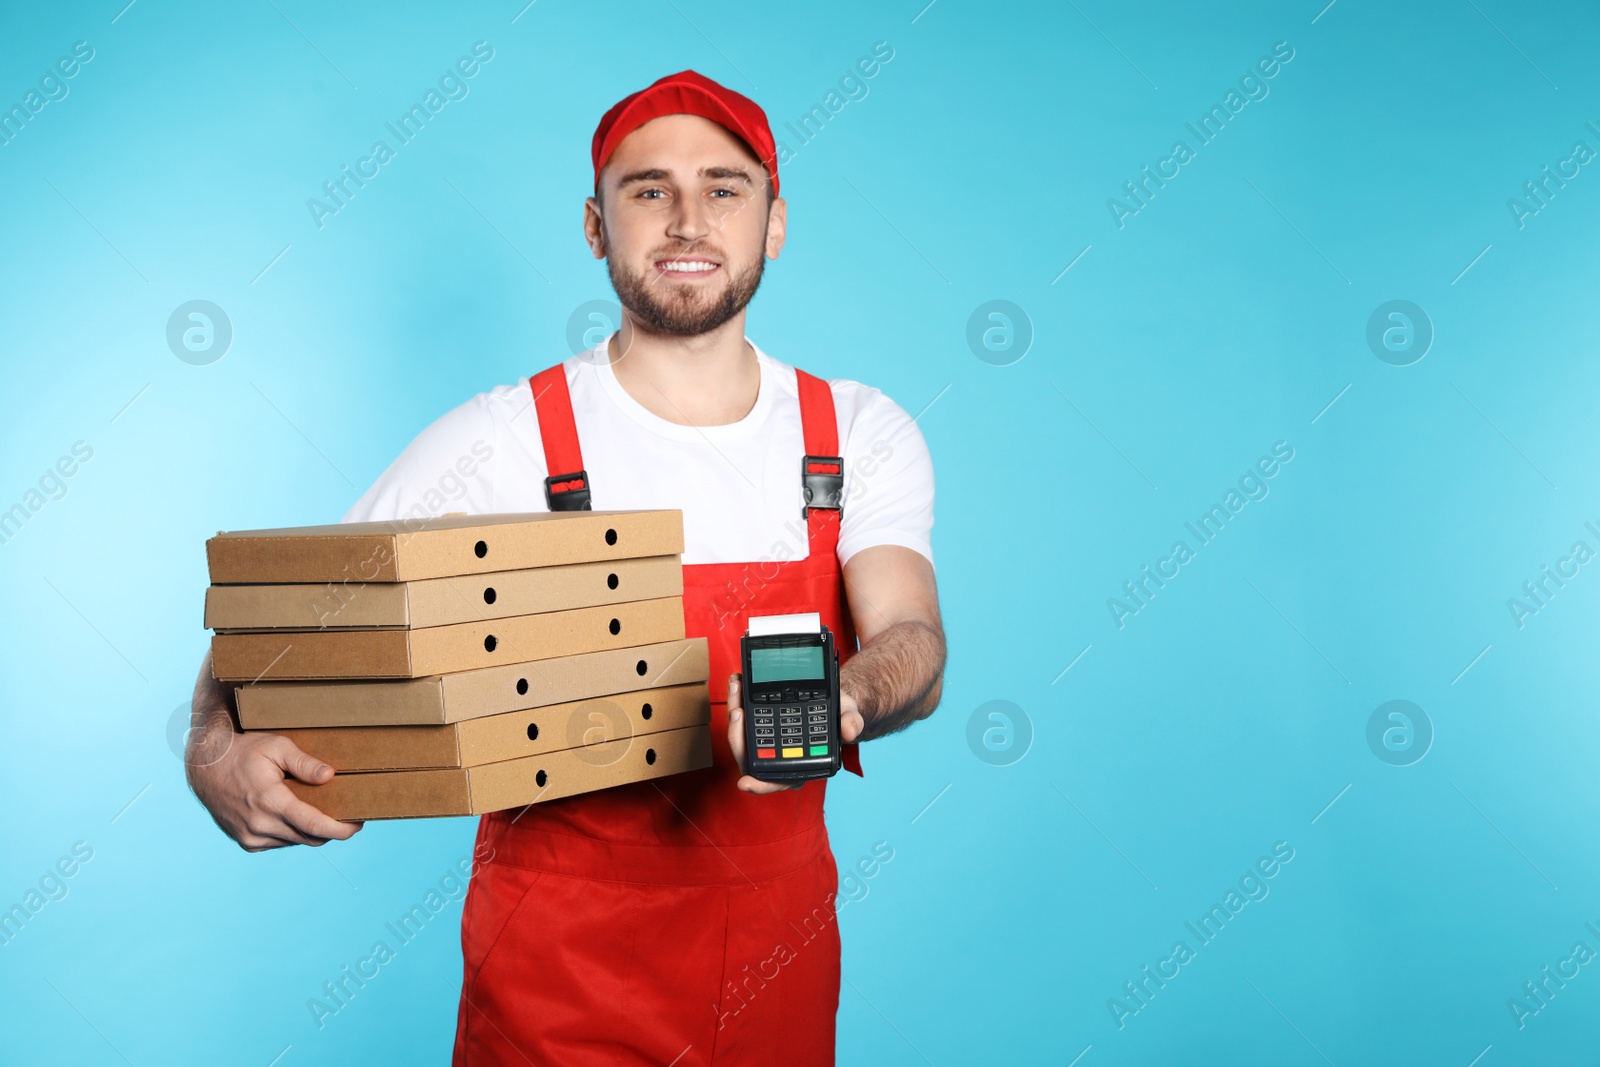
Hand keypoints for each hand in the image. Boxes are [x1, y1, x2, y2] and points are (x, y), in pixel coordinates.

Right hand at [187, 725, 362, 850]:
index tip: (358, 825)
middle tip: (347, 815)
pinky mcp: (246, 842)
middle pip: (310, 837)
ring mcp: (251, 837)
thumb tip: (330, 777)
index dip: (340, 829)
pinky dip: (292, 832)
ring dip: (310, 830)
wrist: (206, 767)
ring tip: (319, 810)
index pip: (314, 825)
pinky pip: (280, 842)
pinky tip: (293, 814)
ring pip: (296, 840)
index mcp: (270, 802)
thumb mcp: (276, 747)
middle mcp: (260, 825)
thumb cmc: (243, 751)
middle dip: (332, 829)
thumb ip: (304, 763)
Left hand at [725, 673, 864, 793]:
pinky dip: (738, 701)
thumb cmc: (840, 715)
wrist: (835, 699)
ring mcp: (765, 742)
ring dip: (735, 710)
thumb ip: (851, 723)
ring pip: (741, 736)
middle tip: (738, 711)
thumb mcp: (850, 716)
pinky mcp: (759, 725)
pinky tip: (739, 682)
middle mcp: (778, 758)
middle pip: (748, 757)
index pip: (774, 782)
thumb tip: (849, 731)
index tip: (744, 783)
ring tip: (737, 686)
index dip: (758, 786)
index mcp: (799, 767)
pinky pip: (743, 719)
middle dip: (738, 736)